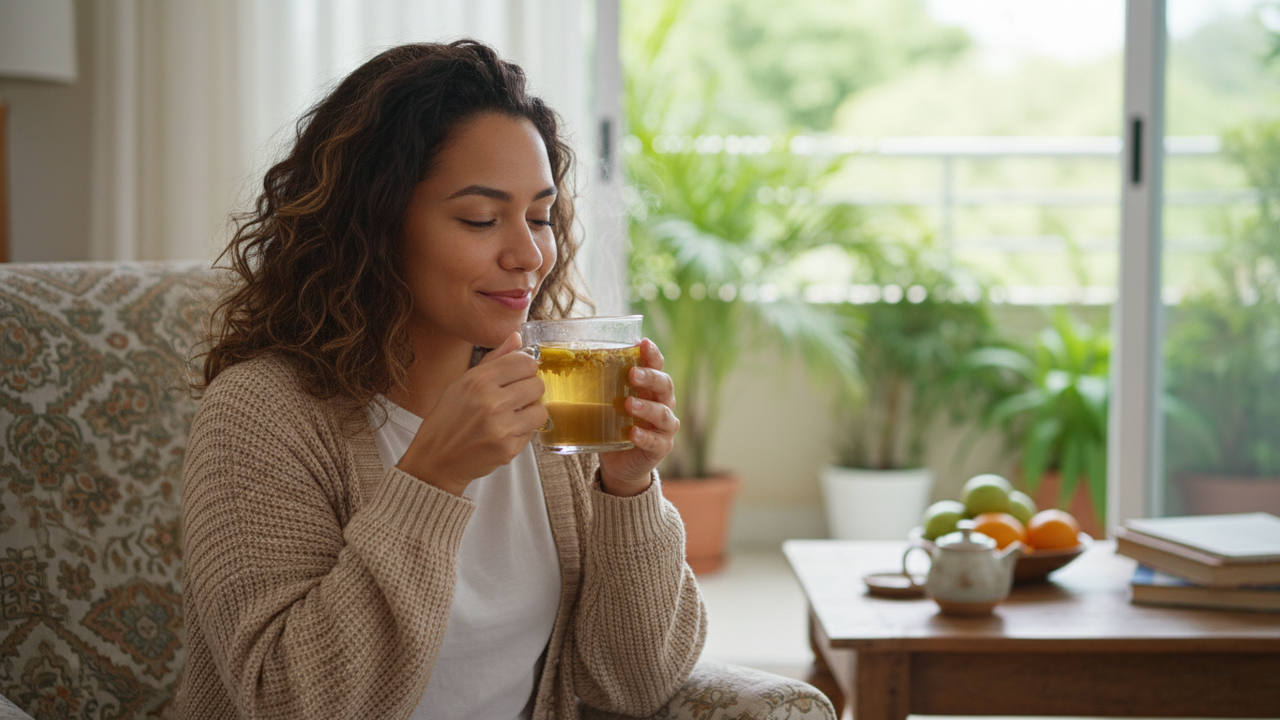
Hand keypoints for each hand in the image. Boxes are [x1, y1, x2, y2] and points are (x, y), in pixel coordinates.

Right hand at [396, 332, 547, 495]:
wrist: (436, 460)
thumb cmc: (448, 419)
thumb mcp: (463, 383)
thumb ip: (493, 360)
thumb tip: (517, 338)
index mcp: (477, 380)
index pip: (525, 362)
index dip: (525, 368)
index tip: (518, 376)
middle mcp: (490, 402)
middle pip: (537, 384)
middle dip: (529, 390)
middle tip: (514, 398)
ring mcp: (500, 427)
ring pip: (540, 410)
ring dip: (530, 413)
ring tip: (512, 416)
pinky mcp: (507, 449)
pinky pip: (532, 433)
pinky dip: (522, 432)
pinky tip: (504, 433)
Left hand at [598, 338, 679, 496]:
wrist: (620, 465)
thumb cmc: (613, 426)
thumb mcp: (605, 403)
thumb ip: (597, 384)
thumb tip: (567, 360)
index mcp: (650, 388)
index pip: (657, 365)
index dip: (652, 354)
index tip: (642, 343)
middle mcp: (663, 404)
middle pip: (665, 385)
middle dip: (650, 378)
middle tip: (632, 374)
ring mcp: (664, 427)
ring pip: (663, 413)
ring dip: (647, 407)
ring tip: (628, 404)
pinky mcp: (661, 447)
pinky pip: (657, 441)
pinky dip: (645, 436)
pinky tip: (632, 432)